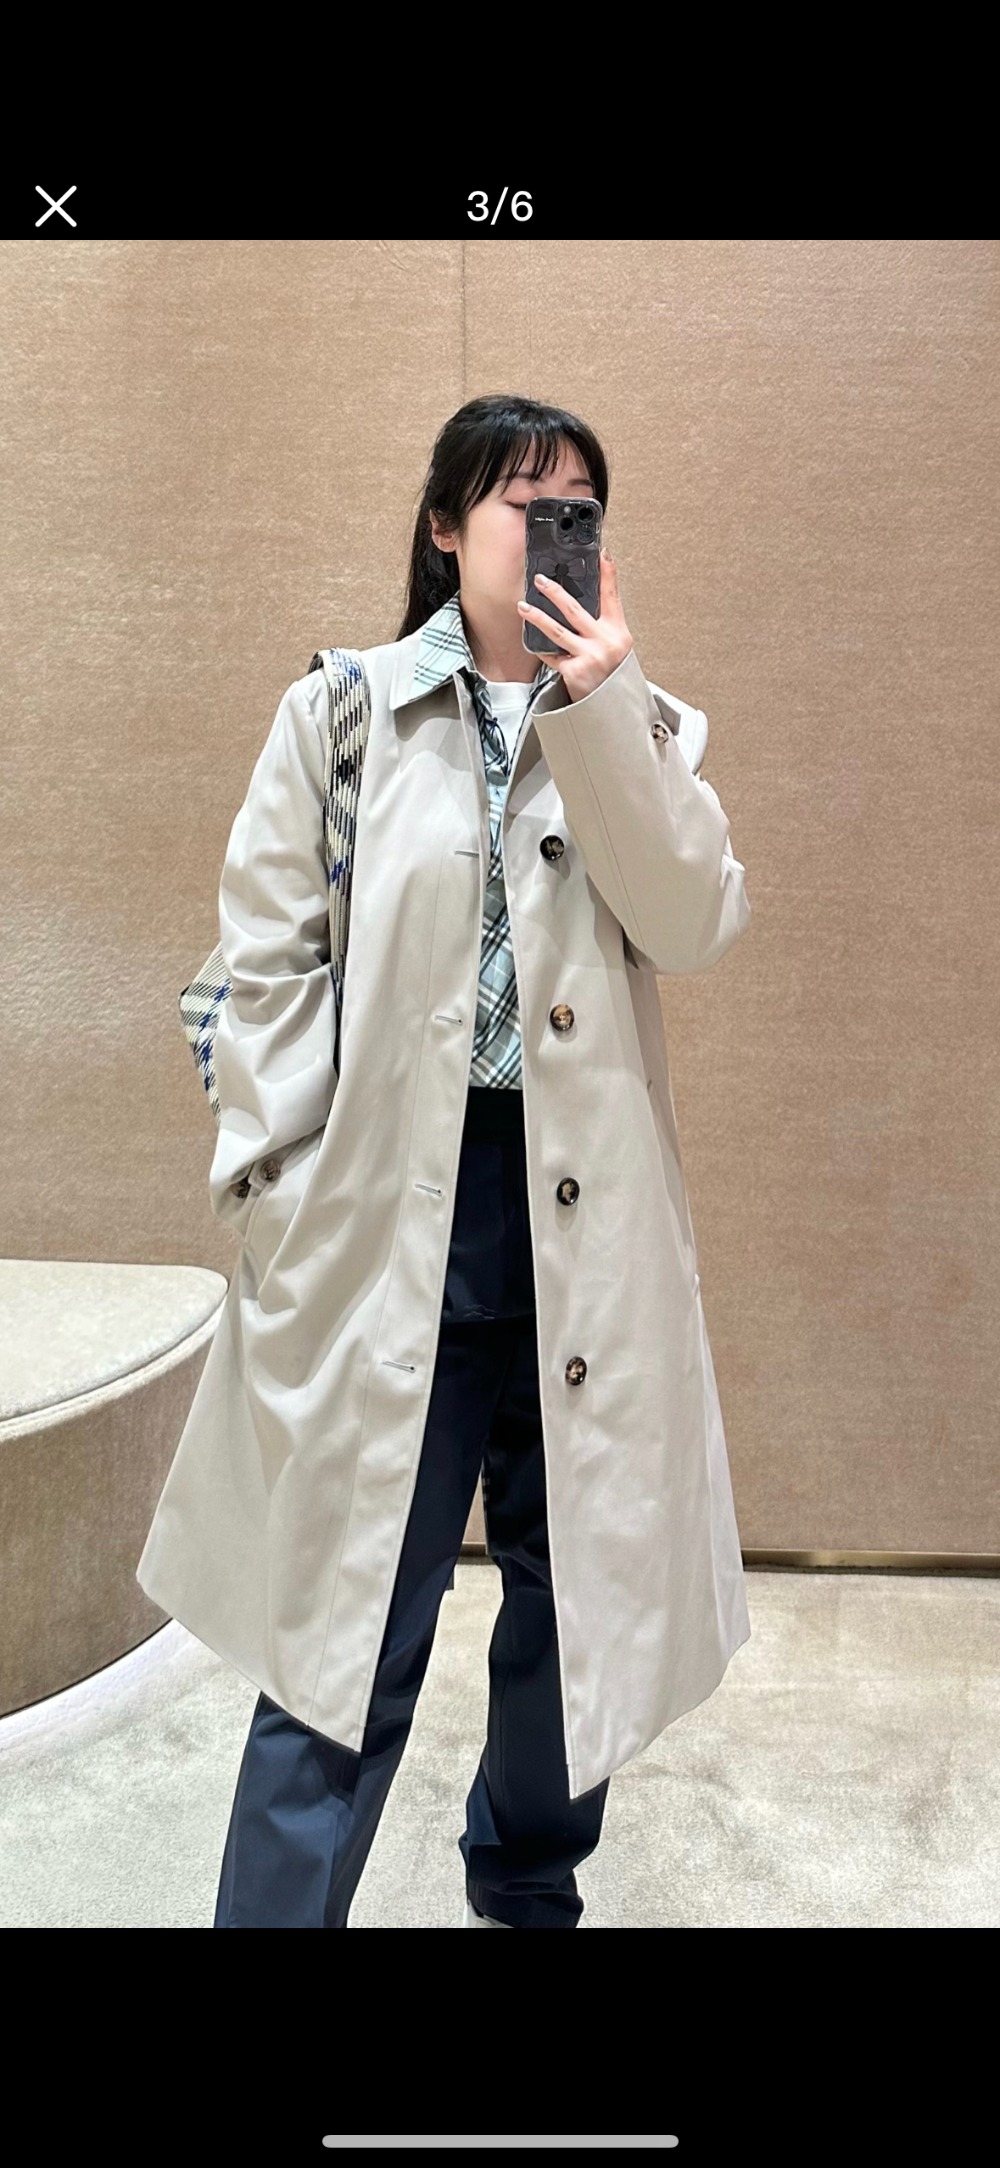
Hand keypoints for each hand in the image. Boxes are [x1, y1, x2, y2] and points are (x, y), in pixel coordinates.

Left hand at [517, 548, 633, 701]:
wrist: (612, 705)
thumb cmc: (612, 672)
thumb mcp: (616, 644)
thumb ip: (603, 623)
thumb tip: (582, 600)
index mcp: (618, 632)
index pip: (612, 597)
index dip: (608, 574)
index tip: (601, 554)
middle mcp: (605, 642)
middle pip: (575, 610)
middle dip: (555, 593)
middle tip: (540, 580)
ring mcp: (589, 657)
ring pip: (557, 631)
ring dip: (537, 617)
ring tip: (523, 607)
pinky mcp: (574, 671)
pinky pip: (552, 655)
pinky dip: (543, 649)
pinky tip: (532, 641)